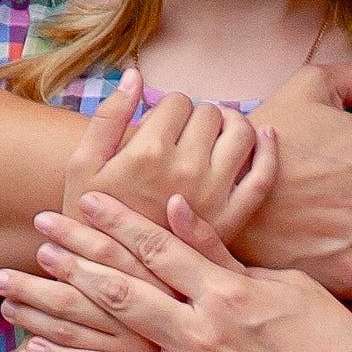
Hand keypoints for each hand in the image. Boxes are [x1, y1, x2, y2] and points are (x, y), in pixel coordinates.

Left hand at [17, 193, 351, 351]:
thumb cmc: (330, 333)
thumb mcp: (282, 281)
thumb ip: (224, 250)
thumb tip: (181, 208)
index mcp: (225, 293)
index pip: (157, 248)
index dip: (114, 224)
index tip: (78, 204)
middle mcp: (202, 336)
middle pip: (123, 298)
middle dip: (73, 272)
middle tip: (31, 252)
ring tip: (24, 338)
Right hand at [61, 68, 274, 241]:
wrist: (113, 276)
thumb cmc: (91, 217)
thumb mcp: (82, 165)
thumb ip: (108, 116)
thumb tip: (135, 74)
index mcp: (147, 152)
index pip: (176, 101)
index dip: (167, 107)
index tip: (160, 124)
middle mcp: (186, 169)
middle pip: (210, 113)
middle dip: (197, 115)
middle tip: (184, 132)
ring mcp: (214, 194)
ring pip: (241, 132)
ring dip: (231, 123)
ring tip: (215, 133)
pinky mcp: (233, 217)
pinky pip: (264, 173)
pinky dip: (269, 148)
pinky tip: (265, 134)